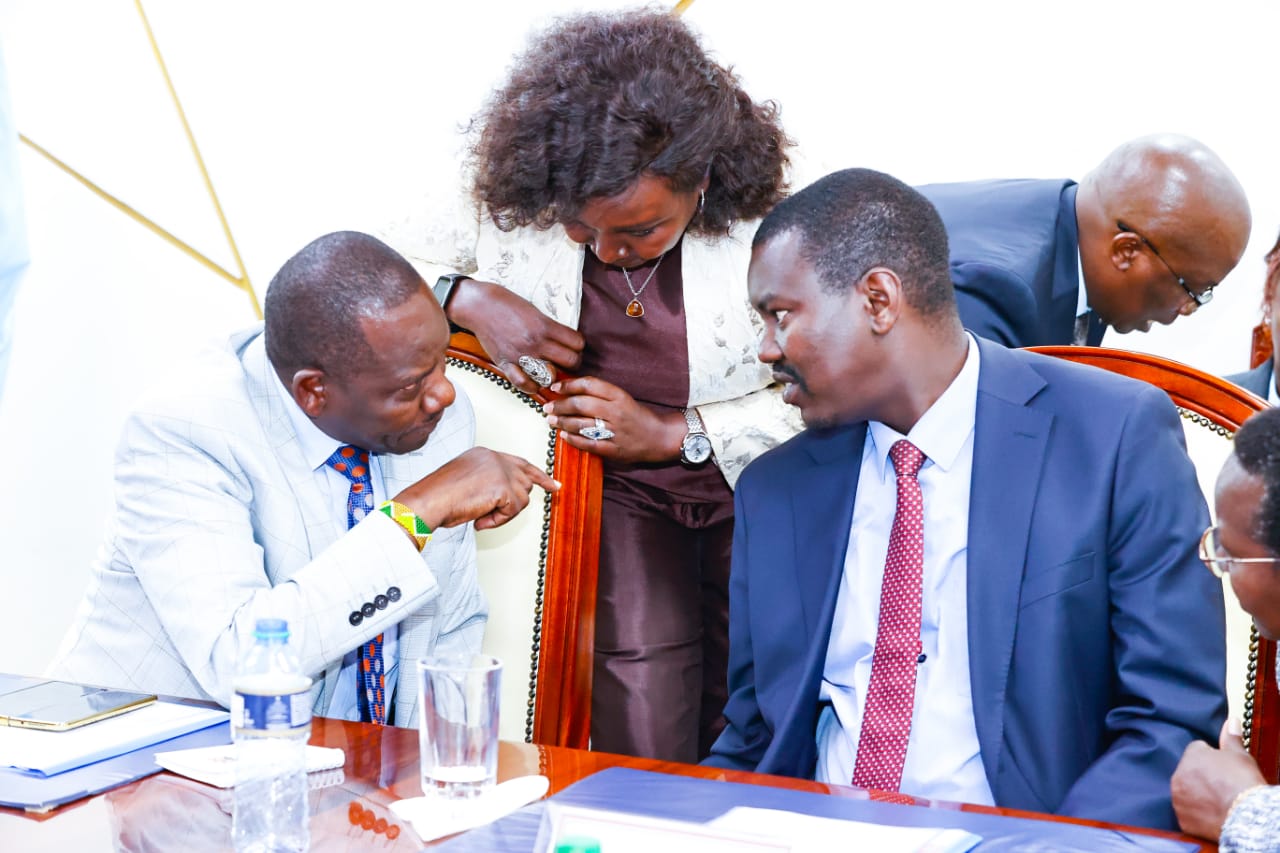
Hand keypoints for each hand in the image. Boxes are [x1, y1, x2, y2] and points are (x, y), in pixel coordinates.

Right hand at [394, 447, 558, 531]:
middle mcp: (494, 458)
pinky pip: (513, 510)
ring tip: (481, 516)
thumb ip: (487, 485)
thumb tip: (505, 500)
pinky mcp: (502, 486)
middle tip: (535, 499)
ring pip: (521, 498)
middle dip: (520, 501)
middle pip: (525, 481)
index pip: (519, 463)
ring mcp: (500, 470)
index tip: (553, 484)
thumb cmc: (438, 497)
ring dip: (504, 514)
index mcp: (484, 455)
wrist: (428, 501)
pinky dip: (498, 520)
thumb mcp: (466, 483)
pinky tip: (480, 520)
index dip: (537, 475)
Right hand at [448, 279, 584, 393]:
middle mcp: (536, 342)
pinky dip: (532, 386)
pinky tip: (535, 382)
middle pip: (571, 360)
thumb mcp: (534, 310)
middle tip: (568, 360)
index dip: (579, 345)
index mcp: (545, 326)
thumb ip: (549, 326)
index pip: (577, 342)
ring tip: (553, 370)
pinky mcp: (506, 363)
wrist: (479, 306)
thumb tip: (565, 339)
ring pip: (552, 375)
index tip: (574, 345)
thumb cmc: (506, 304)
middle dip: (573, 361)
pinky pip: (524, 384)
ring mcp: (521, 355)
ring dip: (555, 374)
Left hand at [543, 376, 686, 463]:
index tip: (556, 387)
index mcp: (619, 396)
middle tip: (548, 407)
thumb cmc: (639, 416)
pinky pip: (589, 444)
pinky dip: (574, 439)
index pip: (589, 385)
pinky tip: (564, 435)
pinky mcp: (614, 449)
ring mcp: (615, 431)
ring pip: (582, 424)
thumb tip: (572, 390)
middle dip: (560, 405)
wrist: (661, 437)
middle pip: (581, 404)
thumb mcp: (623, 398)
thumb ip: (601, 394)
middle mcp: (616, 412)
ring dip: (563, 422)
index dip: (569, 385)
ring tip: (551, 420)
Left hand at [1171, 718, 1266, 840]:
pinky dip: (1196, 813)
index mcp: (1190, 756)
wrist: (1245, 815)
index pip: (1196, 750)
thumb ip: (1231, 737)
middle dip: (1200, 775)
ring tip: (1216, 800)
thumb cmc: (1242, 783)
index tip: (1221, 767)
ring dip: (1196, 794)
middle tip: (1220, 784)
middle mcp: (1178, 775)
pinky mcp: (1182, 819)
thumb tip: (1231, 721)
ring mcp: (1178, 798)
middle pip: (1188, 771)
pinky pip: (1187, 813)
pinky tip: (1211, 813)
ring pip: (1185, 792)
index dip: (1211, 758)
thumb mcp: (1239, 756)